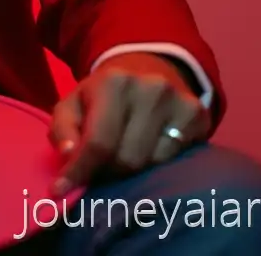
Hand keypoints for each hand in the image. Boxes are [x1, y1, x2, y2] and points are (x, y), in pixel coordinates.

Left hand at [49, 53, 209, 194]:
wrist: (146, 69)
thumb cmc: (103, 96)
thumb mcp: (73, 104)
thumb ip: (63, 130)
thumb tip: (70, 156)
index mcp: (113, 83)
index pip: (98, 142)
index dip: (80, 171)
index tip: (61, 191)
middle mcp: (149, 88)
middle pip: (127, 159)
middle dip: (108, 172)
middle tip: (101, 168)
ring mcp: (178, 101)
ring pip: (152, 164)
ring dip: (134, 171)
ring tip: (124, 156)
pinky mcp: (199, 115)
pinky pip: (176, 159)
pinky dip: (158, 163)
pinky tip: (150, 148)